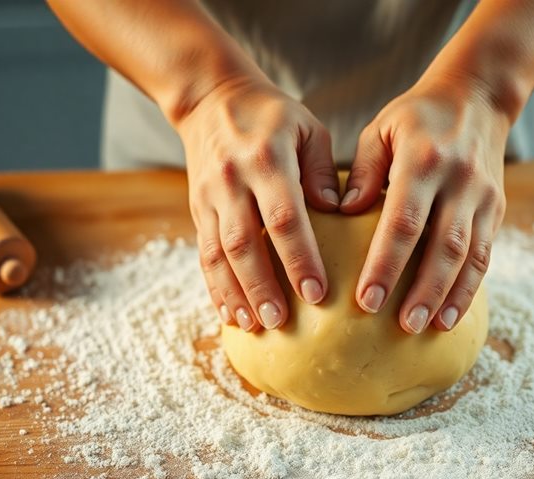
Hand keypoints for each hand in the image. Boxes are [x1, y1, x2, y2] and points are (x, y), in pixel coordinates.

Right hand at [176, 77, 340, 330]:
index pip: (284, 216)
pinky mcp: (196, 208)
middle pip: (245, 242)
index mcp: (267, 159)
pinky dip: (215, 286)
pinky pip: (203, 253)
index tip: (316, 293)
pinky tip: (229, 313)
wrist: (210, 98)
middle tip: (281, 322)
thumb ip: (323, 169)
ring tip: (253, 326)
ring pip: (218, 253)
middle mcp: (233, 180)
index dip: (299, 258)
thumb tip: (337, 211)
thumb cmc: (273, 116)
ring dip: (235, 293)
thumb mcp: (307, 128)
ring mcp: (209, 196)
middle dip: (262, 286)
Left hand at [343, 75, 507, 333]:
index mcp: (422, 160)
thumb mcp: (380, 129)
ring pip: (469, 255)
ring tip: (429, 328)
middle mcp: (458, 180)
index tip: (366, 299)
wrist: (479, 96)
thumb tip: (342, 212)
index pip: (404, 221)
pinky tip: (451, 314)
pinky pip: (485, 254)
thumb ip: (363, 171)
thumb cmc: (417, 116)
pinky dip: (470, 287)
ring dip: (450, 295)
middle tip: (402, 326)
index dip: (386, 264)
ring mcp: (483, 196)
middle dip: (423, 290)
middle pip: (442, 246)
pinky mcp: (497, 208)